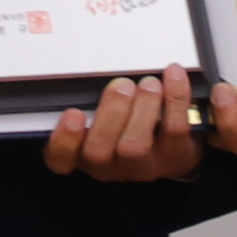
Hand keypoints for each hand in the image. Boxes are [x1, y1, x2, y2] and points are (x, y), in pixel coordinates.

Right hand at [41, 70, 210, 182]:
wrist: (174, 150)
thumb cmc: (130, 126)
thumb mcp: (104, 115)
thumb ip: (93, 99)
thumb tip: (94, 71)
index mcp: (85, 154)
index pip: (61, 159)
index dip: (64, 140)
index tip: (73, 113)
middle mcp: (111, 165)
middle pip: (99, 153)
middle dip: (110, 114)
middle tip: (122, 86)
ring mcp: (143, 165)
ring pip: (135, 146)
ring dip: (143, 108)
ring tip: (149, 84)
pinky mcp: (175, 155)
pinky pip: (175, 129)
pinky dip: (175, 98)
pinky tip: (174, 76)